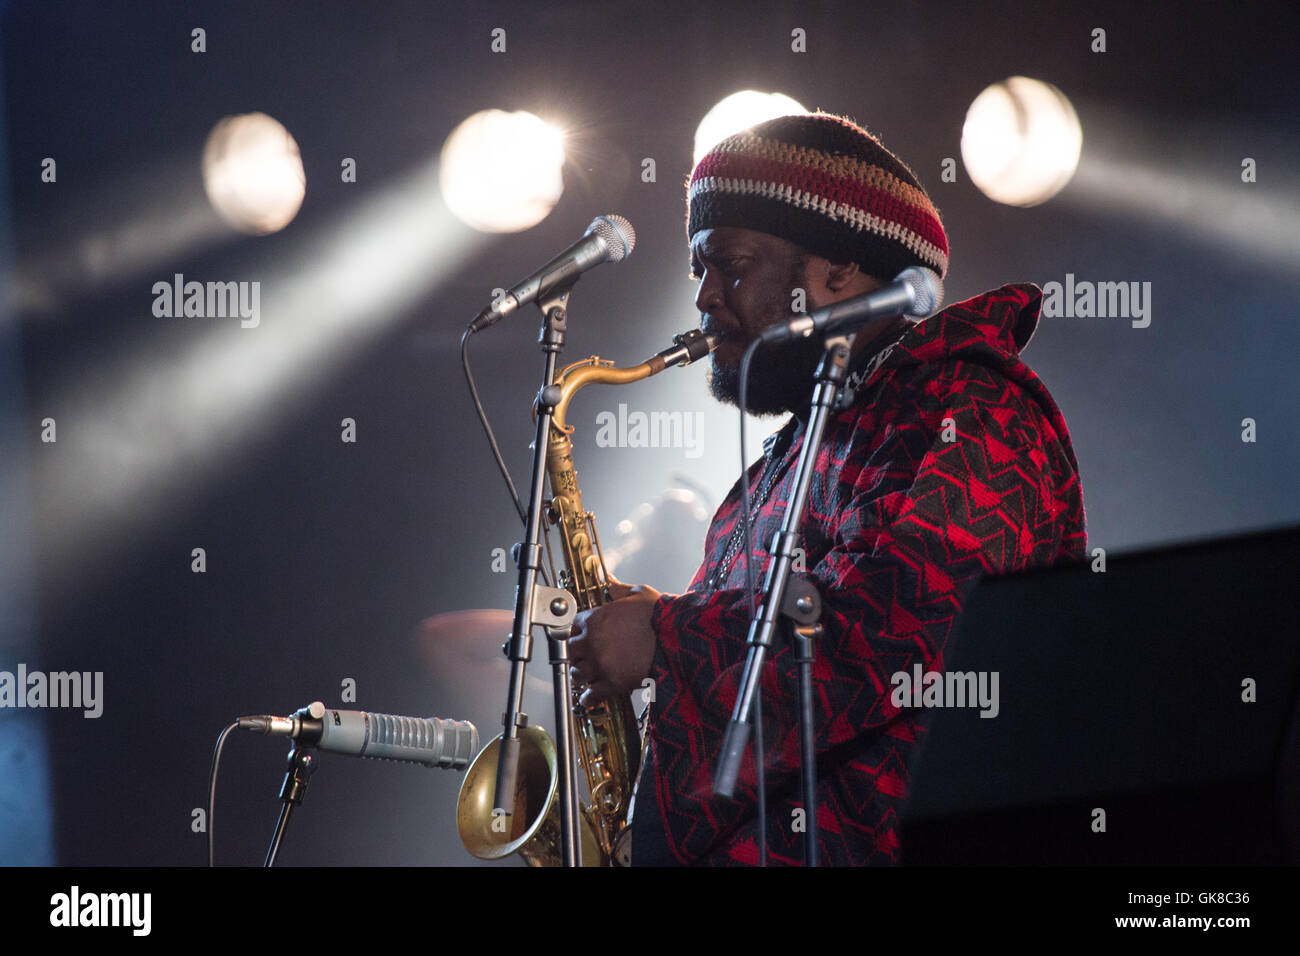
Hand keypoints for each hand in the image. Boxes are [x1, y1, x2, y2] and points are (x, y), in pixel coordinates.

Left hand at [568, 582, 661, 705]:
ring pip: (577, 674)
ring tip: (587, 674)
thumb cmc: (660, 616)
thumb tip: (610, 582)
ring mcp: (600, 664)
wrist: (677, 639)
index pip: (572, 626)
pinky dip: (589, 697)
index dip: (576, 631)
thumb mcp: (640, 593)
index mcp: (595, 619)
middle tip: (583, 656)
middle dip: (576, 653)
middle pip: (570, 651)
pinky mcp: (612, 683)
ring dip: (582, 674)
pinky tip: (591, 696)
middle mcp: (592, 642)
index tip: (580, 635)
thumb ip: (620, 589)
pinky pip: (591, 695)